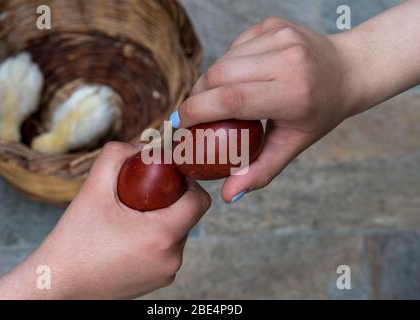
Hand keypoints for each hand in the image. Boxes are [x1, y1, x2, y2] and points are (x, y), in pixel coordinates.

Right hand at [0, 142, 209, 299]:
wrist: (57, 284)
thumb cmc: (74, 241)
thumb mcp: (92, 190)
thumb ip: (116, 156)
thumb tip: (140, 145)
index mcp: (162, 236)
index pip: (199, 200)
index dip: (188, 181)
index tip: (167, 174)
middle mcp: (172, 258)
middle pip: (188, 216)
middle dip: (171, 199)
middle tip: (142, 192)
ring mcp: (167, 273)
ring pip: (178, 233)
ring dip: (163, 219)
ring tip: (132, 216)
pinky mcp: (159, 283)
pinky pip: (167, 251)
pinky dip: (155, 238)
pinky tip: (129, 236)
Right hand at [174, 17, 361, 202]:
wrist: (346, 70)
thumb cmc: (319, 113)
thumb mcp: (293, 145)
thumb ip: (260, 171)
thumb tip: (228, 196)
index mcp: (294, 93)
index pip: (232, 99)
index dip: (197, 111)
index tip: (181, 125)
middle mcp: (288, 59)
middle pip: (219, 75)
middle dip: (197, 96)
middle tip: (193, 115)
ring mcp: (280, 35)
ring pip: (222, 59)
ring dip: (210, 81)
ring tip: (215, 99)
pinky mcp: (272, 23)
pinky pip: (233, 47)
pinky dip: (227, 66)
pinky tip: (240, 78)